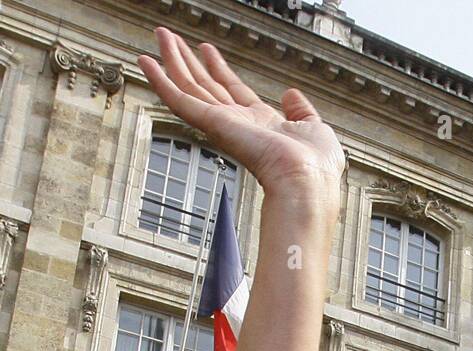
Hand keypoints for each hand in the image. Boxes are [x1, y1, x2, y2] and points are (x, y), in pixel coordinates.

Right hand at [138, 28, 344, 200]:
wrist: (307, 181)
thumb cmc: (315, 166)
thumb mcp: (314, 127)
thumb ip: (301, 110)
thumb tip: (290, 94)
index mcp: (261, 124)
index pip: (233, 92)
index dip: (219, 69)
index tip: (207, 50)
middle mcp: (238, 124)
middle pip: (205, 86)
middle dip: (188, 61)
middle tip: (170, 37)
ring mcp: (222, 125)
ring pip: (188, 88)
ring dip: (171, 61)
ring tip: (159, 35)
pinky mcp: (212, 125)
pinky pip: (179, 100)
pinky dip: (160, 80)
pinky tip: (146, 61)